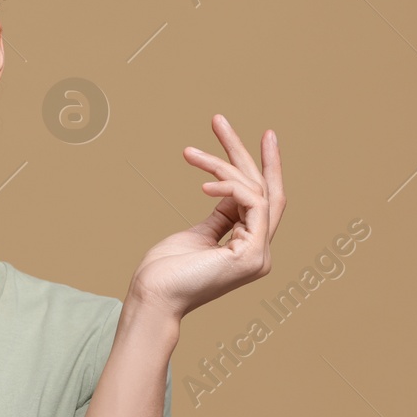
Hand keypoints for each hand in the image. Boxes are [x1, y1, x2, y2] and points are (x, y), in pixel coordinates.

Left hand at [131, 114, 284, 319]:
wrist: (152, 296)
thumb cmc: (165, 271)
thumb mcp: (197, 234)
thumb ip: (220, 215)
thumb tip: (228, 192)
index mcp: (248, 247)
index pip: (261, 200)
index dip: (258, 167)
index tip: (256, 136)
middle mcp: (259, 252)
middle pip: (264, 191)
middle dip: (244, 152)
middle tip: (220, 120)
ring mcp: (259, 256)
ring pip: (256, 192)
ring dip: (223, 164)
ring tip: (190, 154)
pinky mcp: (251, 255)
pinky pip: (253, 204)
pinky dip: (230, 186)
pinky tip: (204, 184)